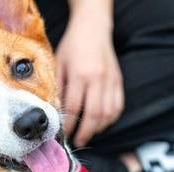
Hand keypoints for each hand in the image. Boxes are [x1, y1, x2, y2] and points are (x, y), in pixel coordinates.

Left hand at [55, 2, 123, 147]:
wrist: (93, 28)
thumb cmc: (73, 46)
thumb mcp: (58, 64)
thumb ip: (58, 87)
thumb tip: (55, 111)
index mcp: (79, 74)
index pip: (73, 107)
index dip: (68, 124)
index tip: (63, 133)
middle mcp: (97, 79)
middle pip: (93, 114)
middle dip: (85, 132)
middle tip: (78, 141)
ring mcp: (111, 81)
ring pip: (108, 113)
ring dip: (98, 128)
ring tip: (89, 133)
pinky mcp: (118, 82)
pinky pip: (118, 106)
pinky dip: (111, 119)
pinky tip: (102, 123)